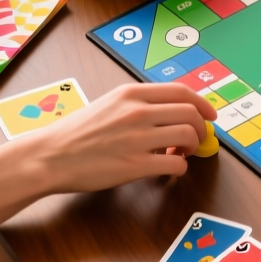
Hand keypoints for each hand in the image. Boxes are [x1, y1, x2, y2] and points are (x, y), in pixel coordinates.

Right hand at [28, 82, 213, 190]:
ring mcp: (137, 138)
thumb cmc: (77, 132)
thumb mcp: (108, 104)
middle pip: (191, 113)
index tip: (210, 115)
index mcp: (131, 93)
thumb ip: (138, 104)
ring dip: (193, 147)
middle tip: (196, 139)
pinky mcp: (135, 165)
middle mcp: (137, 112)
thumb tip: (170, 111)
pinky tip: (169, 170)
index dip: (203, 103)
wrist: (50, 155)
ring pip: (188, 136)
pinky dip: (180, 168)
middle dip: (201, 128)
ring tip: (181, 154)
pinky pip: (175, 164)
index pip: (182, 91)